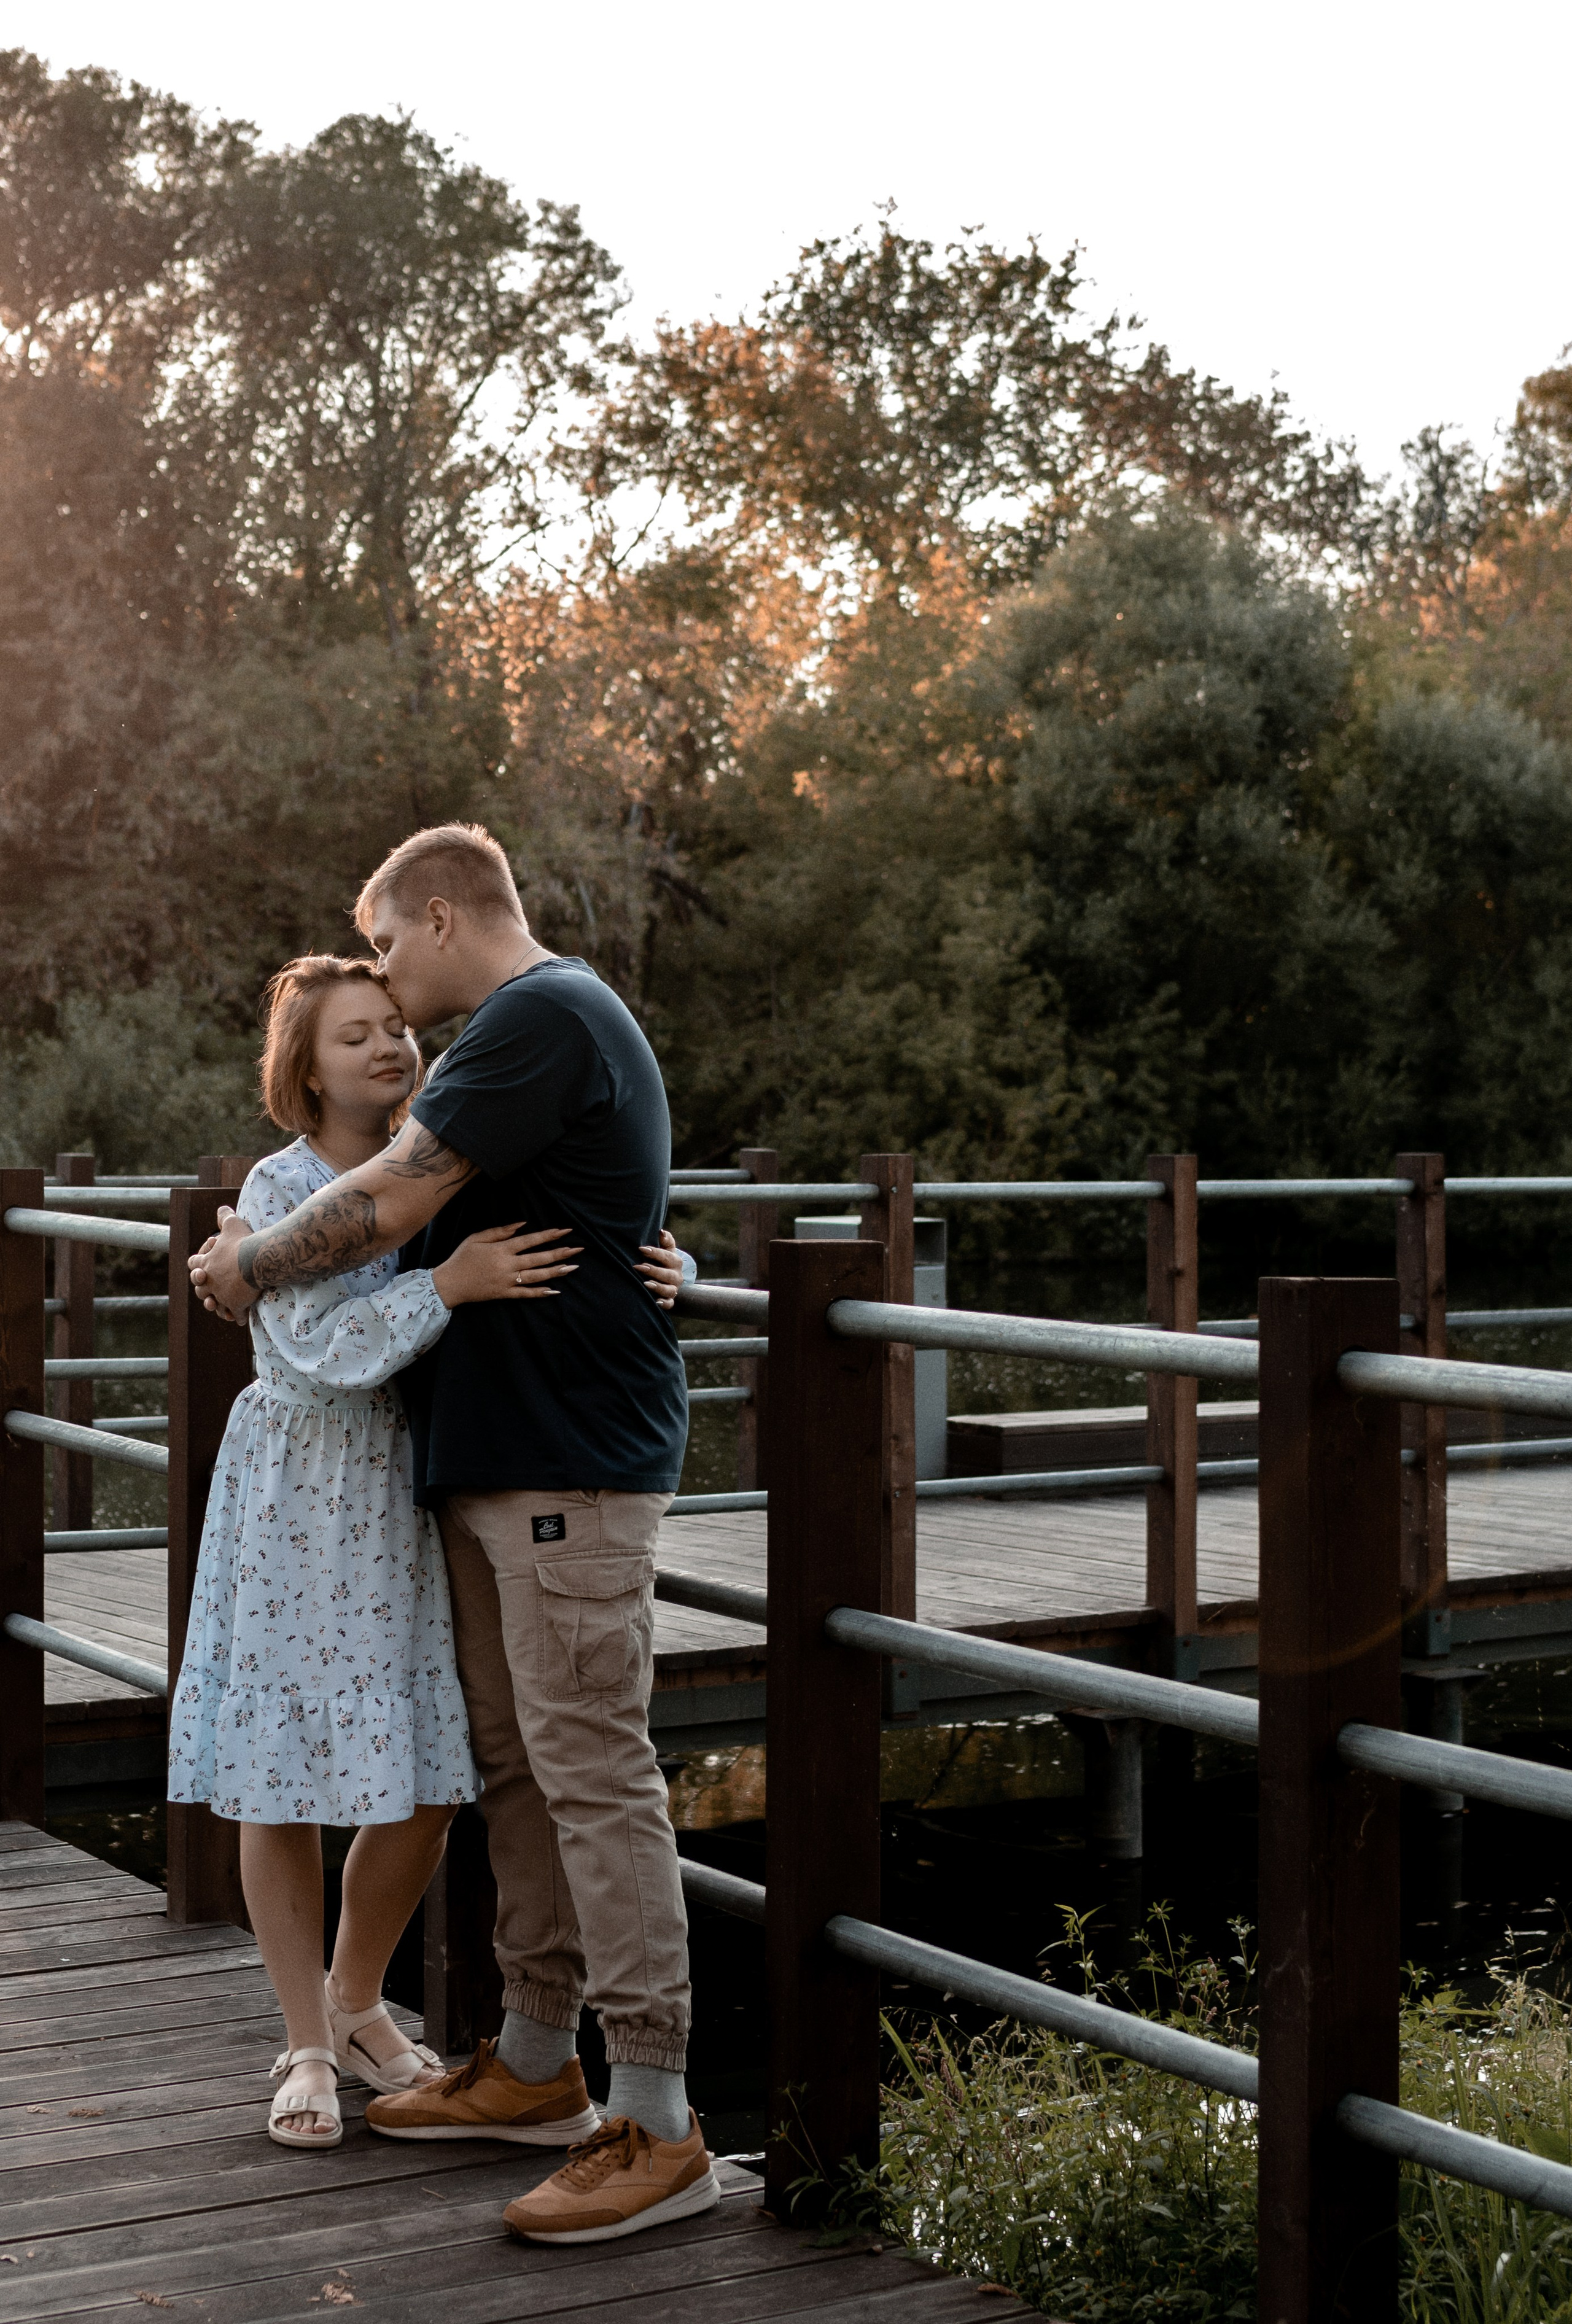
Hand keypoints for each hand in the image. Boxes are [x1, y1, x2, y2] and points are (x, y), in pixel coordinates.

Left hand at [189, 1209, 260, 1320]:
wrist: (258, 1259)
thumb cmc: (244, 1241)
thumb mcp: (233, 1224)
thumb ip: (225, 1217)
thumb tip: (222, 1207)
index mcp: (206, 1263)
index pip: (193, 1264)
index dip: (197, 1266)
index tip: (201, 1268)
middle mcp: (210, 1280)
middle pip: (200, 1289)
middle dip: (205, 1290)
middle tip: (211, 1289)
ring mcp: (221, 1294)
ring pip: (214, 1305)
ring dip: (218, 1306)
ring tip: (224, 1308)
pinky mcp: (235, 1304)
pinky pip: (236, 1314)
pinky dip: (238, 1316)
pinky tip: (241, 1318)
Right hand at [431, 1224, 581, 1309]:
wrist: (449, 1283)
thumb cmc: (462, 1258)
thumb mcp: (477, 1237)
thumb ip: (500, 1231)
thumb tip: (522, 1224)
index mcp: (502, 1249)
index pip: (531, 1240)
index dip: (549, 1235)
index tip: (565, 1230)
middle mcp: (507, 1265)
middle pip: (539, 1258)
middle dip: (560, 1253)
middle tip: (578, 1250)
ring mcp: (507, 1281)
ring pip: (536, 1276)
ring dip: (556, 1271)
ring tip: (573, 1267)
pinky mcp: (504, 1294)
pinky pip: (525, 1294)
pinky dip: (540, 1293)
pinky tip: (555, 1290)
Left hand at [637, 1228, 686, 1309]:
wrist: (667, 1280)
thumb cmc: (663, 1262)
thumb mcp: (666, 1250)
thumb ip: (666, 1241)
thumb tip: (662, 1232)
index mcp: (675, 1262)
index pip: (667, 1256)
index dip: (655, 1253)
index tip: (641, 1249)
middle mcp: (676, 1276)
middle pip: (668, 1274)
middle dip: (654, 1270)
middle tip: (638, 1267)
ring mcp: (673, 1289)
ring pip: (669, 1290)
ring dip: (658, 1287)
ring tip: (646, 1284)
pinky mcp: (670, 1300)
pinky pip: (669, 1304)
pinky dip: (664, 1304)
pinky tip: (656, 1302)